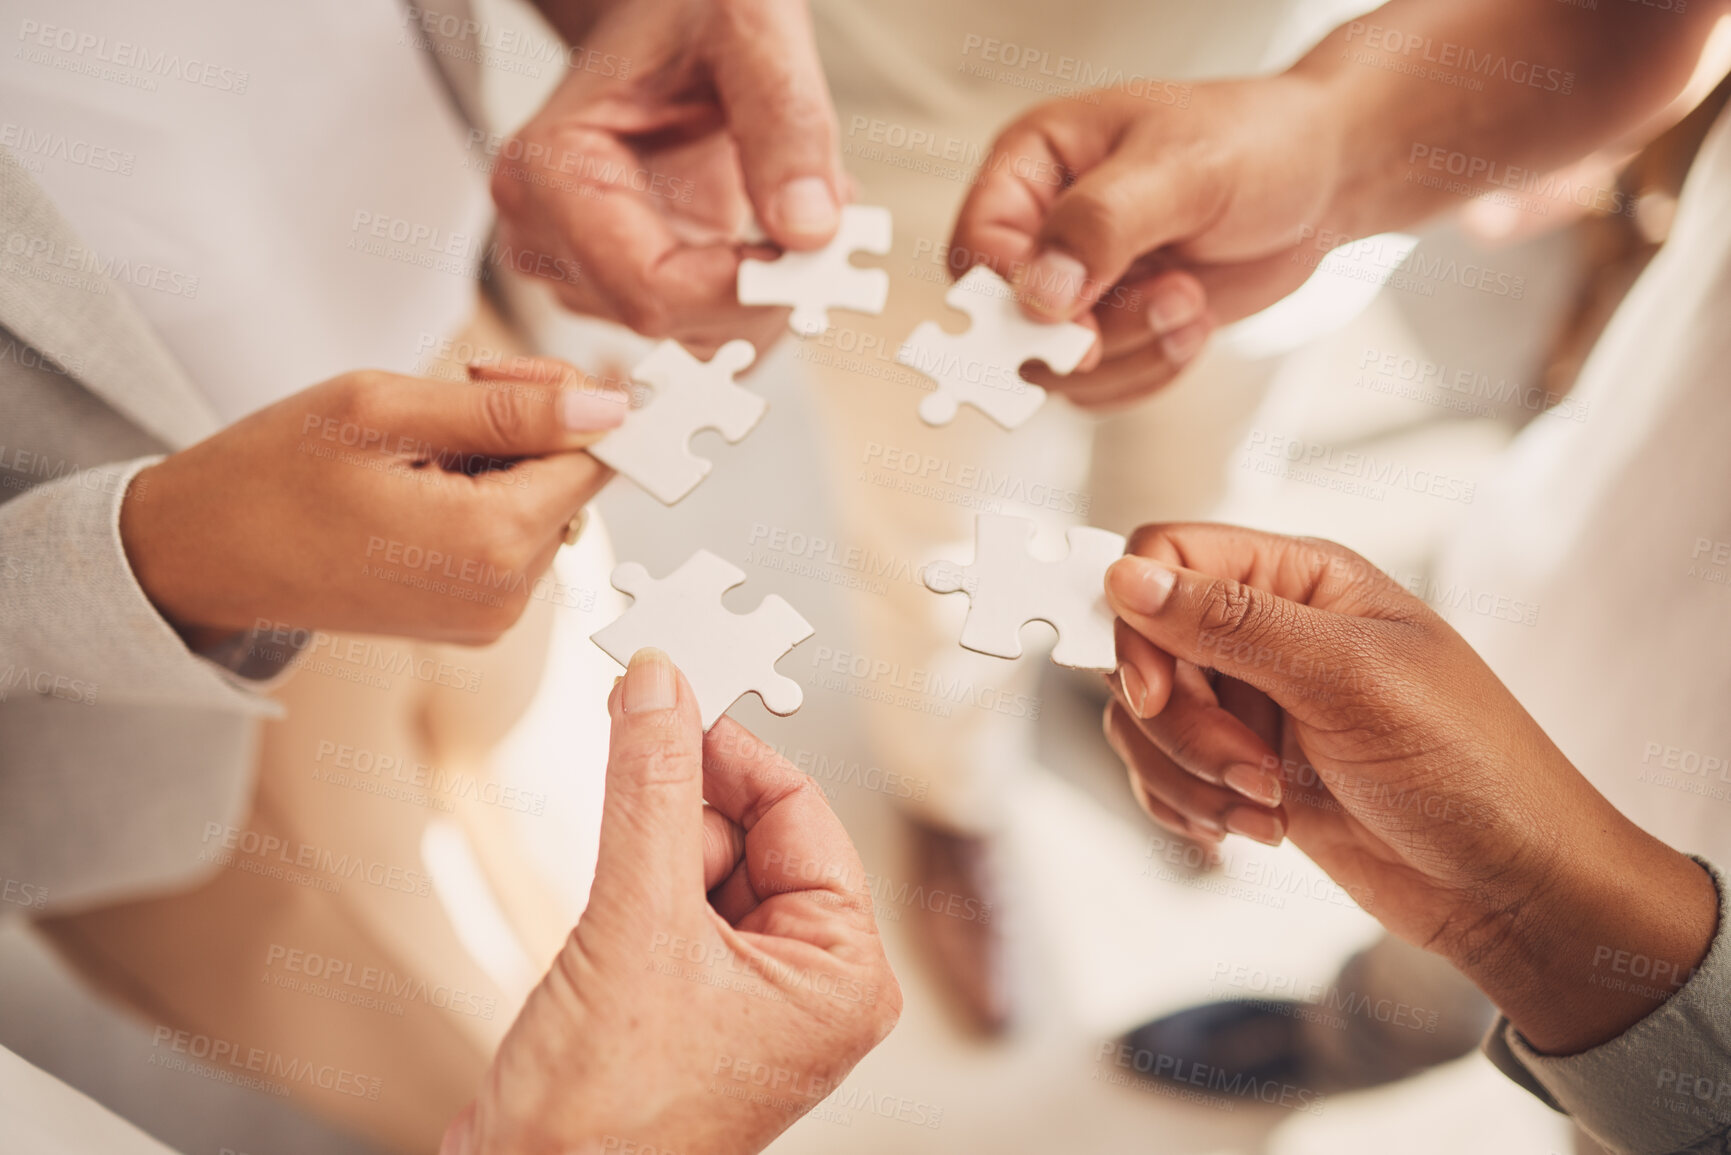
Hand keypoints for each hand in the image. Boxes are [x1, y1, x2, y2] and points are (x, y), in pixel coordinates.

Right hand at [119, 357, 623, 645]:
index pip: (596, 458)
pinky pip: (514, 543)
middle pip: (574, 486)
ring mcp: (490, 617)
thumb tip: (610, 407)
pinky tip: (422, 490)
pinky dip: (485, 503)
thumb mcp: (386, 408)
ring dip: (503, 467)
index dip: (561, 402)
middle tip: (445, 403)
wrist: (201, 556)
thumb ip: (510, 408)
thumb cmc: (272, 474)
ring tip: (419, 455)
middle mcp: (504, 595)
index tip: (495, 374)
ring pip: (546, 510)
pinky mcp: (474, 620)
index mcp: (489, 543)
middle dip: (530, 432)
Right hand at [441, 649, 899, 1154]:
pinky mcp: (689, 1001)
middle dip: (678, 815)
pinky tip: (599, 938)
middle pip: (750, 831)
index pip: (797, 809)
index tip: (666, 688)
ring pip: (701, 863)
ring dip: (645, 862)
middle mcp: (809, 984)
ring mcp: (749, 996)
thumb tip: (662, 684)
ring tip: (609, 924)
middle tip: (624, 776)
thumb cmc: (607, 1122)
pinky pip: (670, 905)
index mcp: (843, 973)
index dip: (726, 748)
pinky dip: (629, 893)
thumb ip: (652, 788)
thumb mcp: (636, 921)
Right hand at [491, 0, 844, 350]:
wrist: (662, 9)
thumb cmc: (687, 6)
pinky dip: (753, 296)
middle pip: (667, 322)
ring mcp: (576, 264)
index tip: (814, 256)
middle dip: (761, 296)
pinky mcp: (616, 280)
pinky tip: (774, 234)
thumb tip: (810, 234)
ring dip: (764, 296)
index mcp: (552, 169)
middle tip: (830, 233)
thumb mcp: (751, 31)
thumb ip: (785, 125)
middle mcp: (544, 231)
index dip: (742, 293)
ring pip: (688, 337)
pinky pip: (696, 326)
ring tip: (798, 209)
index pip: (648, 289)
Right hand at [951, 78, 1342, 408]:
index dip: (1014, 300)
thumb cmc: (1257, 142)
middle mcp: (1042, 228)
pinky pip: (1102, 388)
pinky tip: (1193, 319)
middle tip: (1167, 298)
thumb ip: (1100, 225)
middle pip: (1012, 326)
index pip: (977, 249)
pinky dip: (1153, 370)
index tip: (1076, 324)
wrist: (1323, 178)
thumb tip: (1039, 296)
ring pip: (1058, 370)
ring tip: (1190, 295)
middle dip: (1095, 334)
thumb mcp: (1181, 167)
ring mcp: (1078, 286)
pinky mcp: (1114, 328)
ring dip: (1135, 351)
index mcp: (1034, 164)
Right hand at [1101, 523, 1716, 1054]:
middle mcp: (1268, 632)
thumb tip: (1128, 576)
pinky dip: (1189, 808)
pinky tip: (1252, 829)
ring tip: (1265, 805)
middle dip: (1180, 723)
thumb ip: (1230, 623)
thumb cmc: (1470, 768)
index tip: (1153, 692)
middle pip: (1144, 648)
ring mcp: (1254, 704)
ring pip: (1147, 719)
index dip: (1138, 620)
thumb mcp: (1349, 680)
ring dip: (1188, 775)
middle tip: (1248, 767)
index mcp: (1301, 580)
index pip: (1167, 557)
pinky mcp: (1244, 769)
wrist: (1511, 889)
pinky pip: (1164, 773)